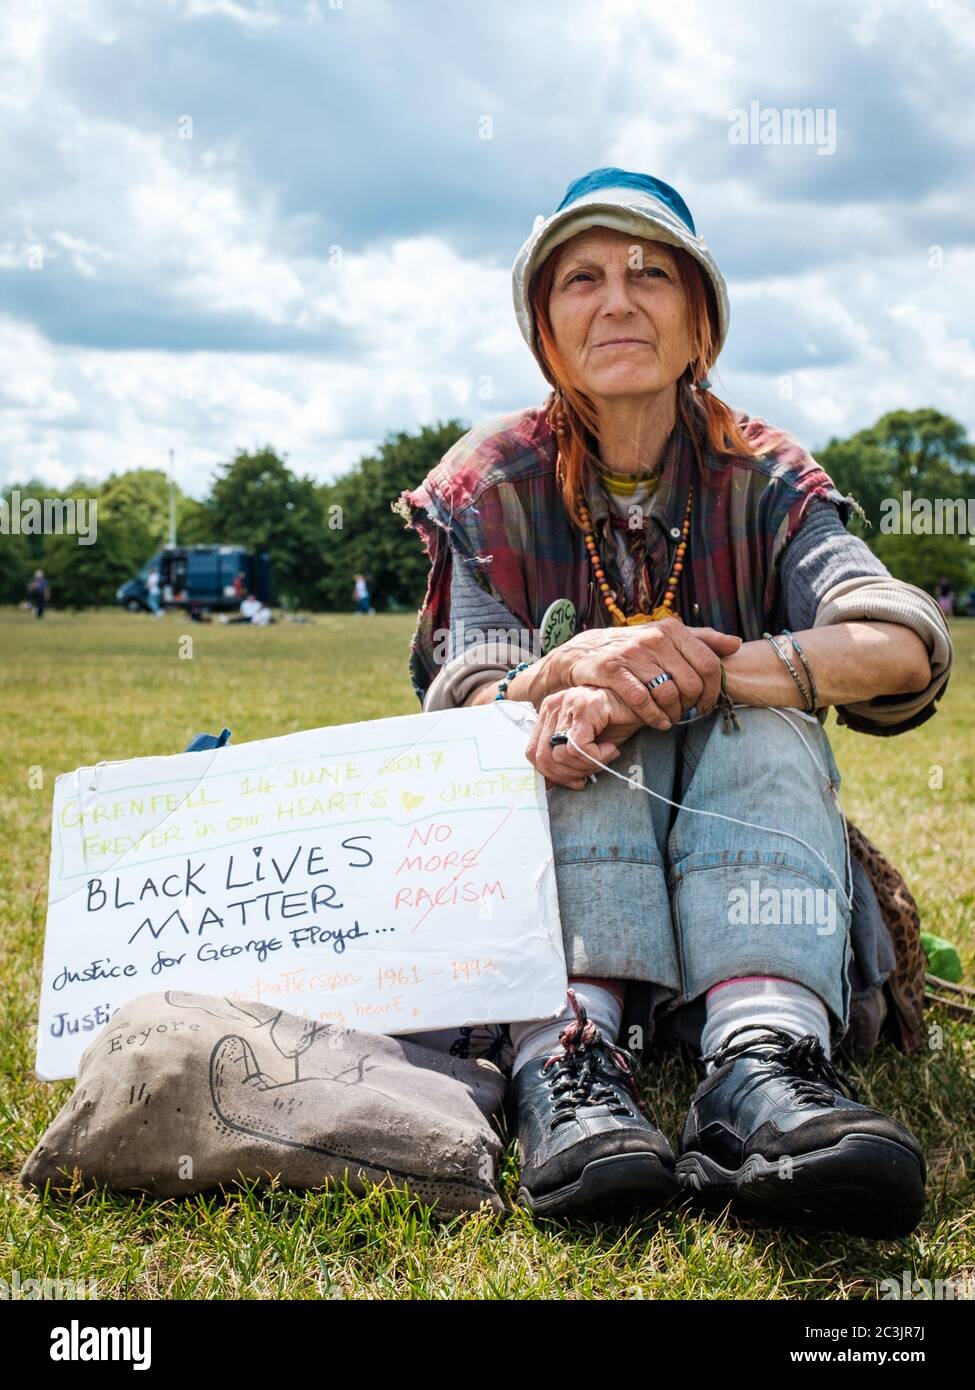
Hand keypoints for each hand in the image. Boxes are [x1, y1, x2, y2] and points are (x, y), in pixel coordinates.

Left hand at [524, 685, 637, 789]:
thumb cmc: (616, 723)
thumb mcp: (584, 745)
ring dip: (585, 765)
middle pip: (544, 757)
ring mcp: (566, 703)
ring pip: (561, 754)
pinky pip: (578, 747)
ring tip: (605, 757)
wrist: (642, 705)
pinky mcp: (584, 707)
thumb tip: (547, 786)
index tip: (575, 782)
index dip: (552, 774)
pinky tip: (611, 749)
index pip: (532, 753)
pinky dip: (596, 757)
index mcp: (547, 714)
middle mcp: (552, 705)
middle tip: (592, 773)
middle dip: (569, 774)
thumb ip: (563, 759)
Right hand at [559, 619, 741, 730]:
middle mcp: (654, 638)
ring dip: (673, 714)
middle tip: (686, 712)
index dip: (713, 690)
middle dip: (692, 705)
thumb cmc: (635, 648)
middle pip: (691, 683)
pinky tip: (657, 721)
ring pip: (668, 694)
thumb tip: (736, 644)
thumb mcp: (668, 638)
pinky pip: (643, 702)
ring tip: (670, 718)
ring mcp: (632, 654)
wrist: (586, 651)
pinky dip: (654, 717)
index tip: (707, 704)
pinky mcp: (613, 670)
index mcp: (672, 629)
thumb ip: (703, 640)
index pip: (709, 664)